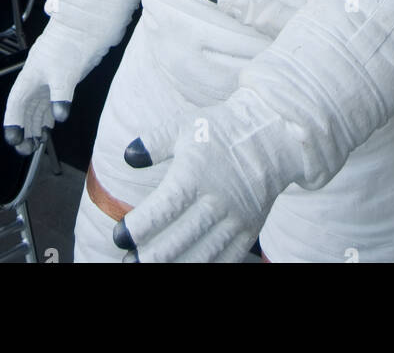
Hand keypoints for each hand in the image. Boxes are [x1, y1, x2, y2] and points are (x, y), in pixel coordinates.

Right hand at [2, 24, 75, 154]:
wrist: (86, 23)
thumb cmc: (71, 42)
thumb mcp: (65, 71)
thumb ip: (61, 95)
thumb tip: (60, 115)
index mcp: (30, 76)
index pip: (15, 103)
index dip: (12, 122)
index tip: (13, 139)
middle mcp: (36, 79)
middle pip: (24, 108)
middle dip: (24, 129)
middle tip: (27, 149)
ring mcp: (48, 78)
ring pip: (36, 106)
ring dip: (35, 124)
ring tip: (37, 142)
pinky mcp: (62, 77)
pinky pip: (48, 101)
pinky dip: (47, 115)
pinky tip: (51, 125)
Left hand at [113, 93, 287, 262]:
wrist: (273, 135)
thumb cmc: (223, 129)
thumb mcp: (186, 125)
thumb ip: (155, 141)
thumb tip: (129, 156)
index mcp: (197, 174)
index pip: (164, 209)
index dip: (139, 227)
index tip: (119, 235)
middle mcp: (217, 201)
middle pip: (178, 239)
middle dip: (149, 256)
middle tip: (127, 261)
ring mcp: (235, 220)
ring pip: (200, 256)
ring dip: (173, 267)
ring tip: (149, 269)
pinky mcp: (248, 231)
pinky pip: (225, 260)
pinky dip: (203, 269)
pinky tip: (184, 269)